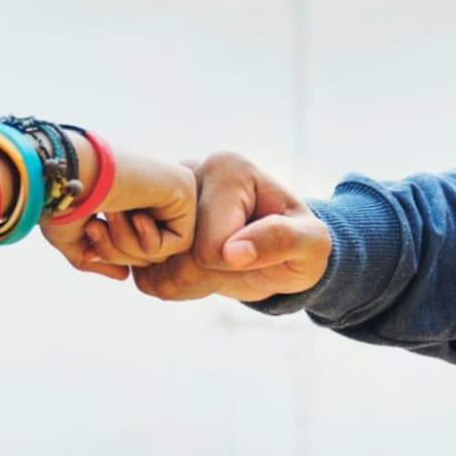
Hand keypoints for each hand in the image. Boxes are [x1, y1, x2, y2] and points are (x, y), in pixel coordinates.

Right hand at [39, 135, 192, 270]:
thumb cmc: (63, 201)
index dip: (109, 253)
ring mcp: (169, 188)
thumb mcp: (73, 237)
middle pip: (148, 251)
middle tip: (95, 227)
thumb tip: (125, 275)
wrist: (68, 171)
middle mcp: (150, 190)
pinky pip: (179, 242)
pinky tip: (135, 215)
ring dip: (130, 245)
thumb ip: (98, 257)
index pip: (132, 245)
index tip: (88, 241)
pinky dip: (151, 241)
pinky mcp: (184, 190)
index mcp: (127, 196)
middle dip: (118, 252)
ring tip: (110, 215)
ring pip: (163, 249)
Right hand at [129, 151, 334, 302]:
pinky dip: (172, 286)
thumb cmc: (299, 243)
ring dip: (190, 283)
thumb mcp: (311, 244)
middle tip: (238, 264)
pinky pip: (144, 276)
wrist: (280, 250)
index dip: (233, 266)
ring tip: (220, 266)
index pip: (209, 245)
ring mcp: (158, 198)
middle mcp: (185, 174)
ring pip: (151, 267)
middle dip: (207, 276)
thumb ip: (281, 241)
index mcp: (227, 169)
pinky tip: (199, 270)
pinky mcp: (144, 223)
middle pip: (173, 256)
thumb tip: (233, 253)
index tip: (255, 253)